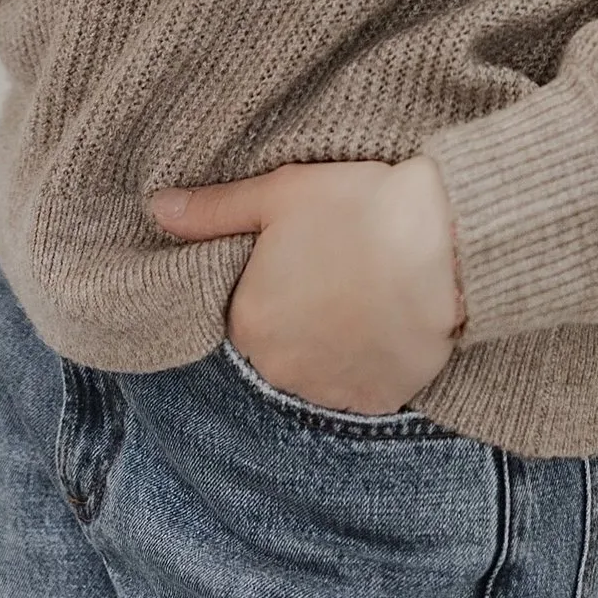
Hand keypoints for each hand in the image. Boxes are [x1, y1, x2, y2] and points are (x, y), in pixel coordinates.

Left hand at [149, 156, 465, 415]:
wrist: (442, 244)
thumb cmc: (355, 211)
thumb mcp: (276, 195)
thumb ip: (211, 211)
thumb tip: (156, 210)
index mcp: (248, 322)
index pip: (244, 313)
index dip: (270, 285)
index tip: (301, 259)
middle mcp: (281, 369)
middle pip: (279, 345)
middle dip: (299, 317)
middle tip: (336, 272)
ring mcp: (332, 391)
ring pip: (319, 370)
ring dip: (332, 345)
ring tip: (366, 297)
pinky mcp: (379, 402)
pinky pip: (361, 388)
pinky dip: (369, 364)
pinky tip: (387, 324)